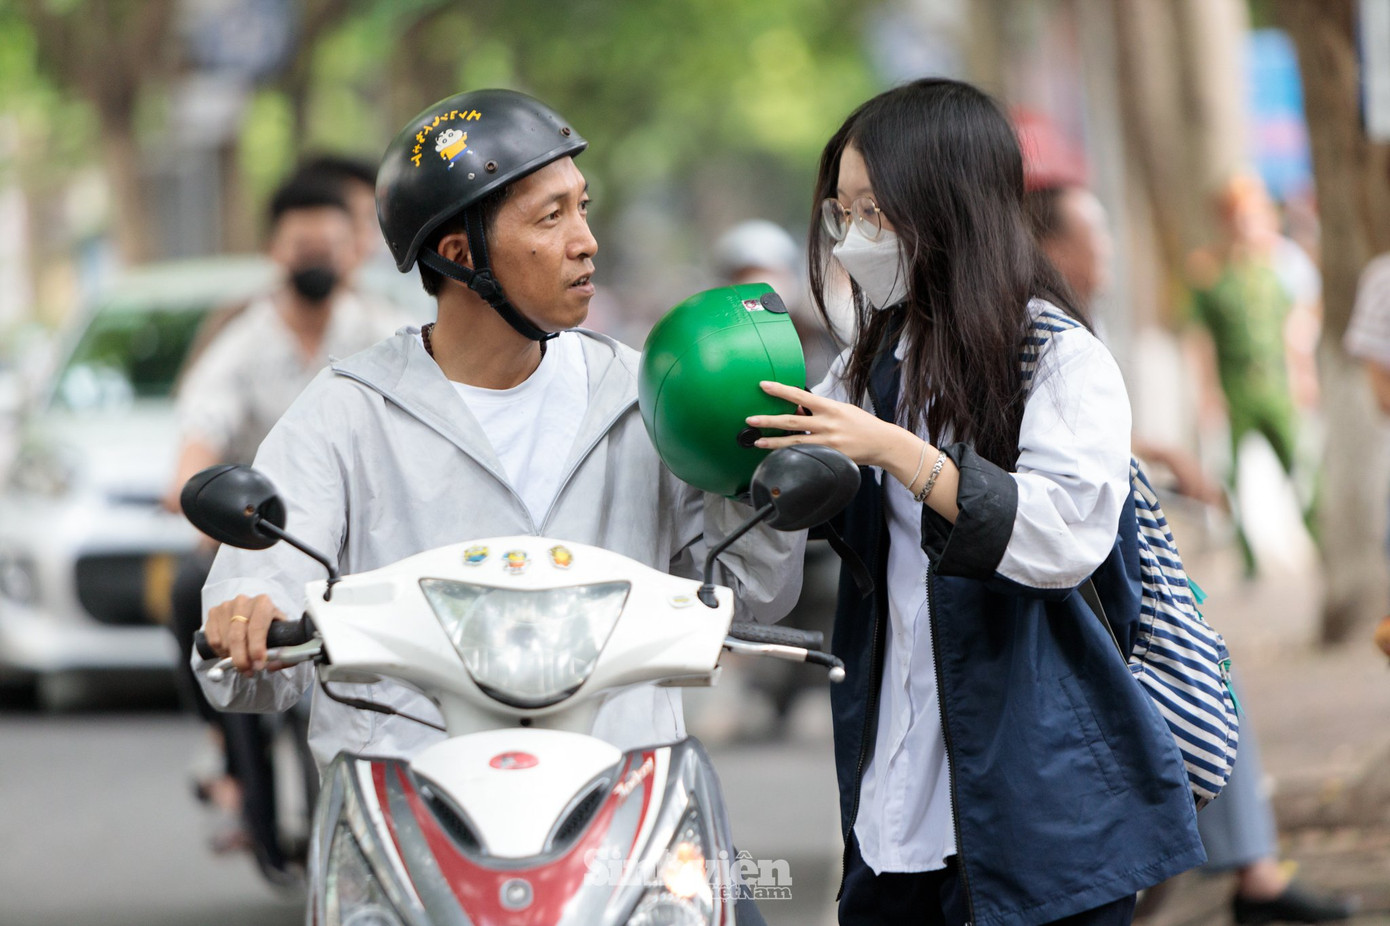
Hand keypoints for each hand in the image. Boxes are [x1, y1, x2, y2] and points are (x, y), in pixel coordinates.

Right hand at [203, 594, 287, 675]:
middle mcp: (243, 601)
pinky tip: (230, 653)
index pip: (257, 627)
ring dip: (231, 657)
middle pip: (237, 636)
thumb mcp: (284, 636)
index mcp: (263, 603)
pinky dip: (220, 652)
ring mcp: (226, 606)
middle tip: (248, 671)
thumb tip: (272, 665)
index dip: (257, 648)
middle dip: (242, 658)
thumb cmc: (272, 626)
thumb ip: (285, 654)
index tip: (259, 665)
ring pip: (224, 640)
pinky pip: (212, 640)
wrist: (257, 613)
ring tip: (242, 661)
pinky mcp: (213, 613)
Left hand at [746, 381, 915, 468]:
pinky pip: (806, 456)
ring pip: (794, 442)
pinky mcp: (830, 457)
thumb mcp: (841, 410)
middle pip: (791, 421)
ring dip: (773, 442)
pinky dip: (791, 456)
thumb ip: (819, 410)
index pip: (799, 395)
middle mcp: (827, 424)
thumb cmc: (862, 424)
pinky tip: (778, 456)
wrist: (882, 443)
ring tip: (757, 441)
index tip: (763, 386)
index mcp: (829, 408)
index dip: (780, 390)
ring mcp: (828, 442)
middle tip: (750, 419)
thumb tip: (797, 408)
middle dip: (768, 420)